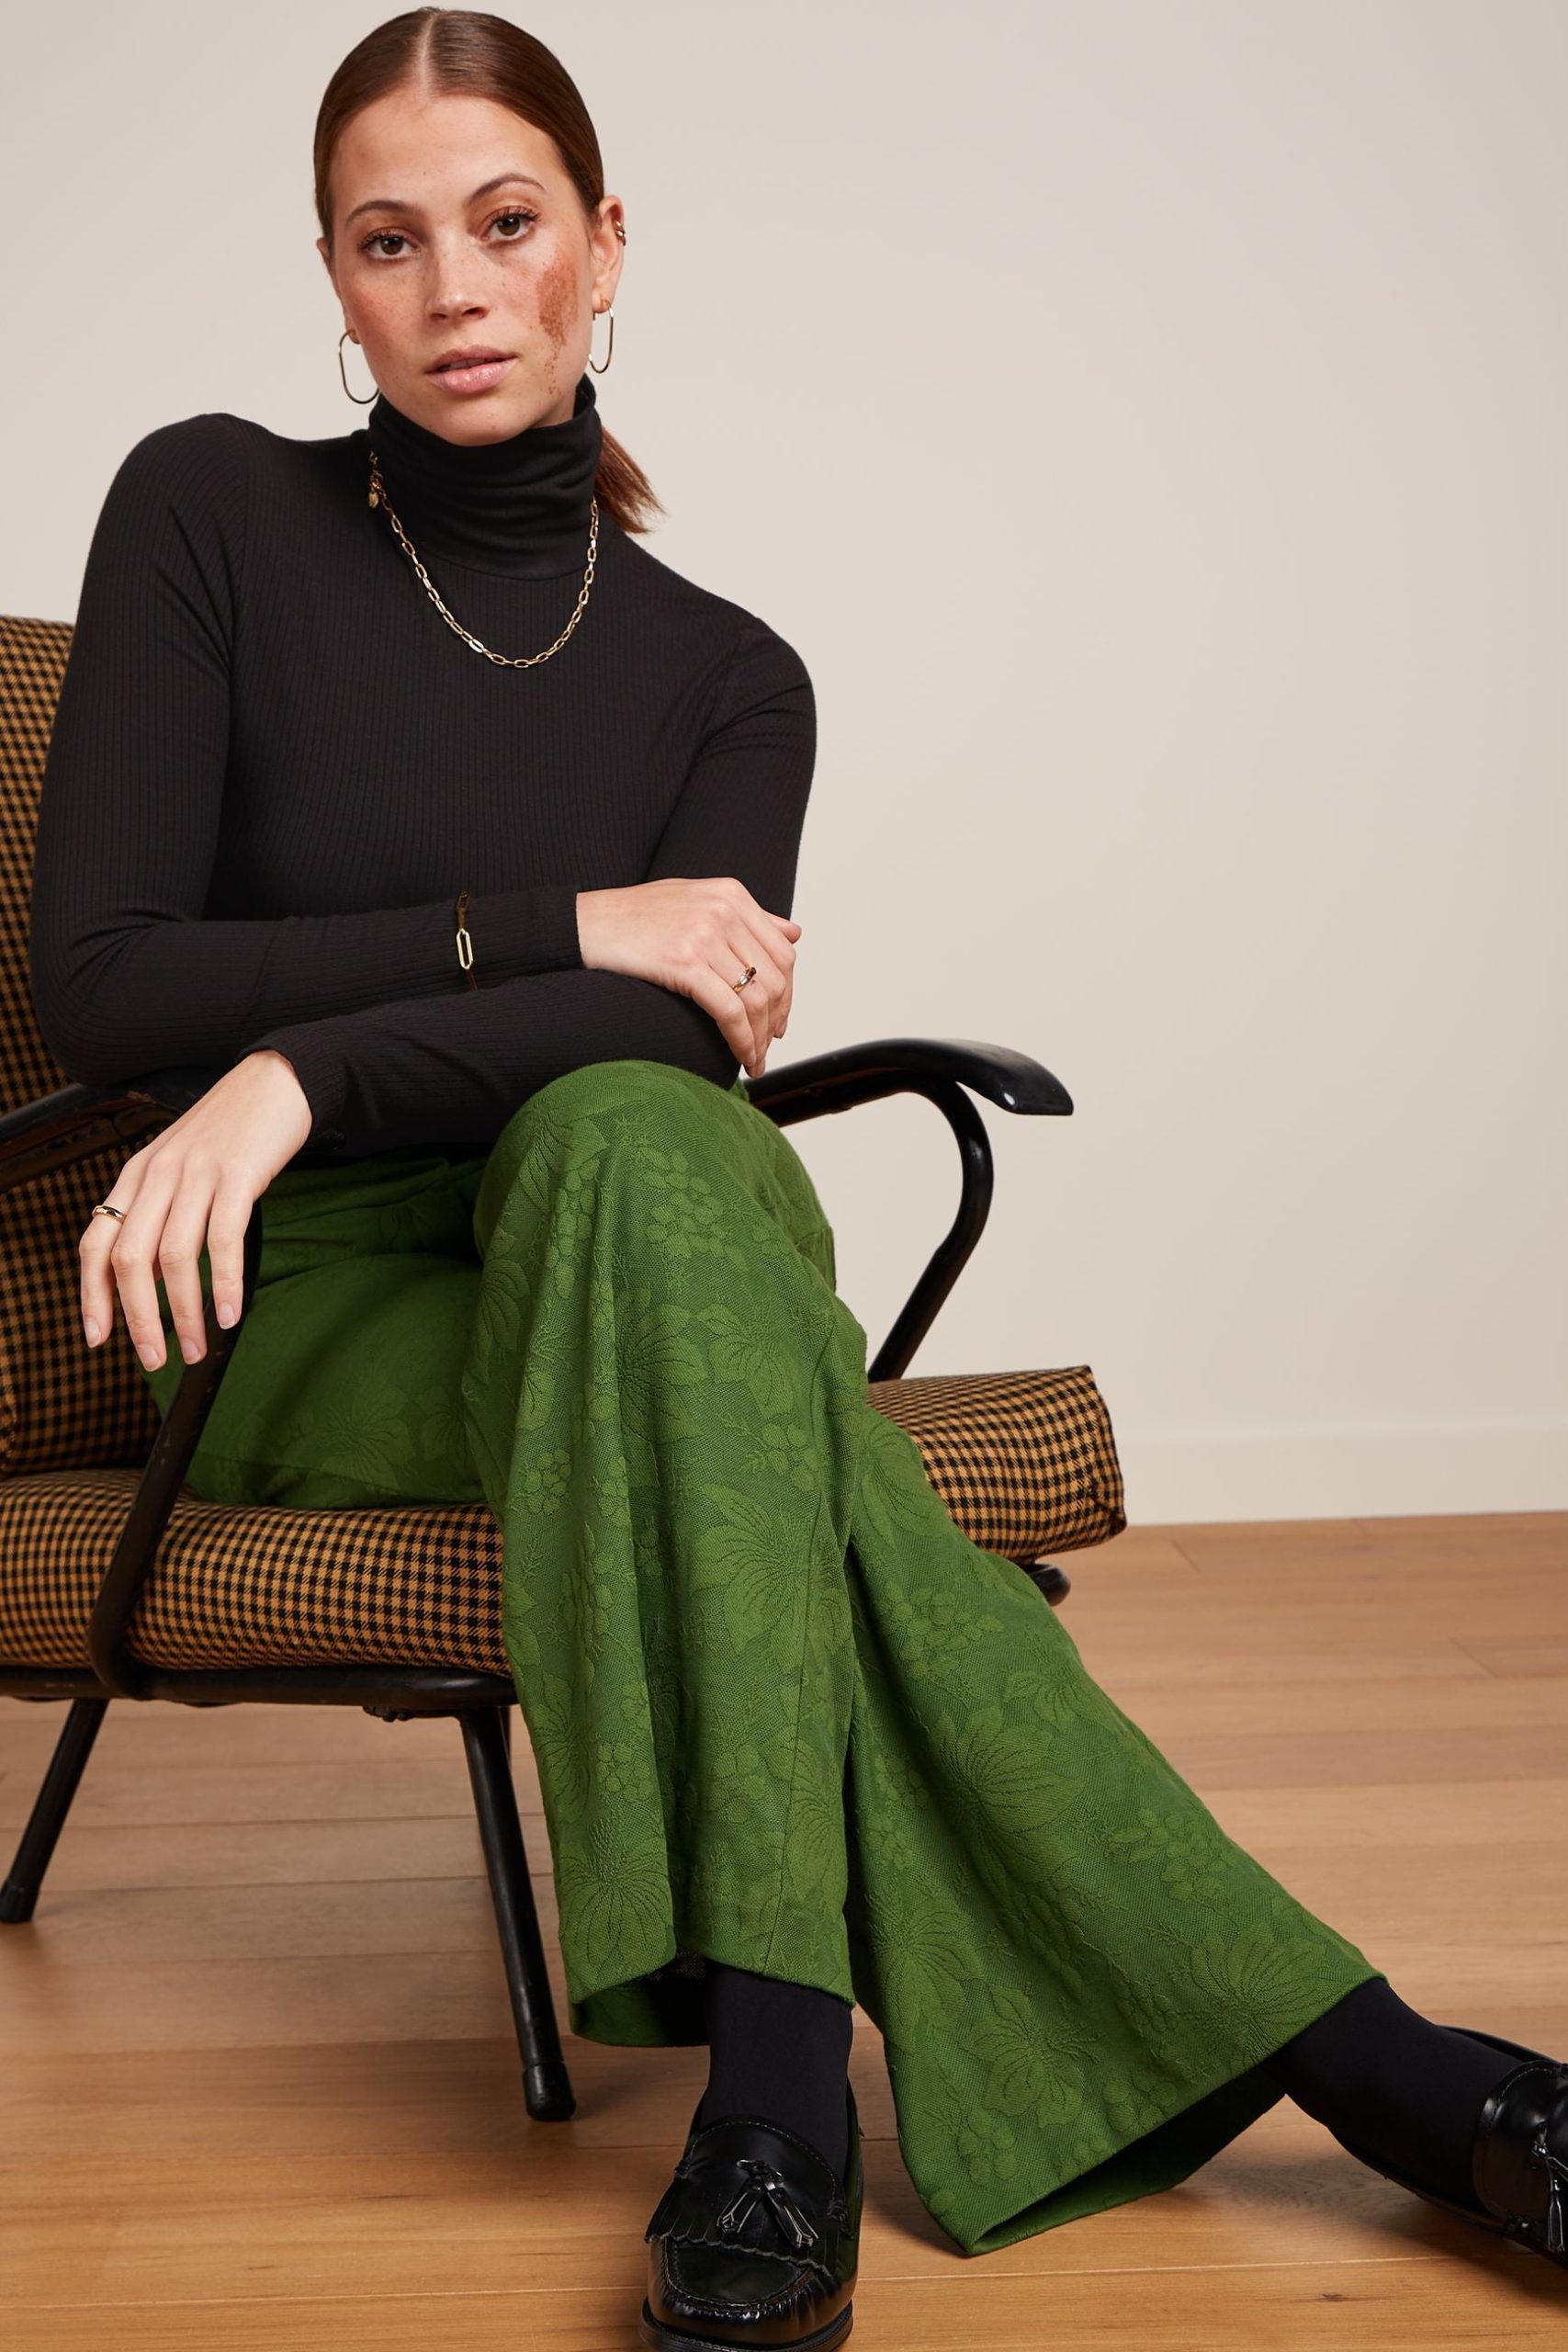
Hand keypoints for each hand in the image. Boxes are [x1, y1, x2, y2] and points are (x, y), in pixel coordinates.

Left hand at [78, 1050, 314, 1368]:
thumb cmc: (231, 1132)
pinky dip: (223, 1283)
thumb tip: (148, 1275)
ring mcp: (196, 1173)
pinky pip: (223, 1238)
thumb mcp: (180, 1164)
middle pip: (129, 1259)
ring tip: (196, 1346)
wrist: (275, 1082)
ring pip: (173, 1256)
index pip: (96, 1242)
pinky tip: (230, 1313)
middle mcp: (157, 1174)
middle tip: (154, 1358)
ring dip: (183, 1312)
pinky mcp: (238, 1174)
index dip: (92, 1295)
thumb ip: (160, 1208)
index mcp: (137, 1175)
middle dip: (137, 1319)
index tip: (98, 1338)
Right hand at [576, 879, 800, 1076]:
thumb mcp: (693, 902)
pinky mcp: (684, 962)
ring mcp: (705, 935)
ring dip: (760, 1038)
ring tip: (754, 1060)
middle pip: (775, 977)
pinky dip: (742, 1041)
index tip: (778, 1019)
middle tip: (768, 1045)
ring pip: (756, 998)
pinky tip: (741, 1058)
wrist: (583, 924)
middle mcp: (723, 910)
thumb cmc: (632, 918)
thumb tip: (794, 933)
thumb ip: (745, 916)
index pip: (782, 951)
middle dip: (776, 1019)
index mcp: (731, 894)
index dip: (788, 992)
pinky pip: (730, 1012)